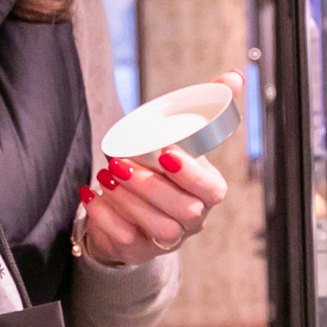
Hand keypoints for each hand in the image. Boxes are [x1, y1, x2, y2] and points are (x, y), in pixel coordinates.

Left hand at [81, 83, 233, 270]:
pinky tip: (91, 196)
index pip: (212, 190)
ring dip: (129, 201)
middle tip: (120, 162)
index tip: (165, 152)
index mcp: (208, 191)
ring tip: (105, 175)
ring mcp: (168, 240)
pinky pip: (127, 241)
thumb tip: (234, 76)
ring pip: (159, 229)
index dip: (191, 174)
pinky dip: (107, 218)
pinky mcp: (140, 250)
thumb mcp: (181, 136)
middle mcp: (193, 219)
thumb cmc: (161, 167)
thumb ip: (208, 105)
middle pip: (185, 211)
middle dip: (151, 186)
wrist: (132, 204)